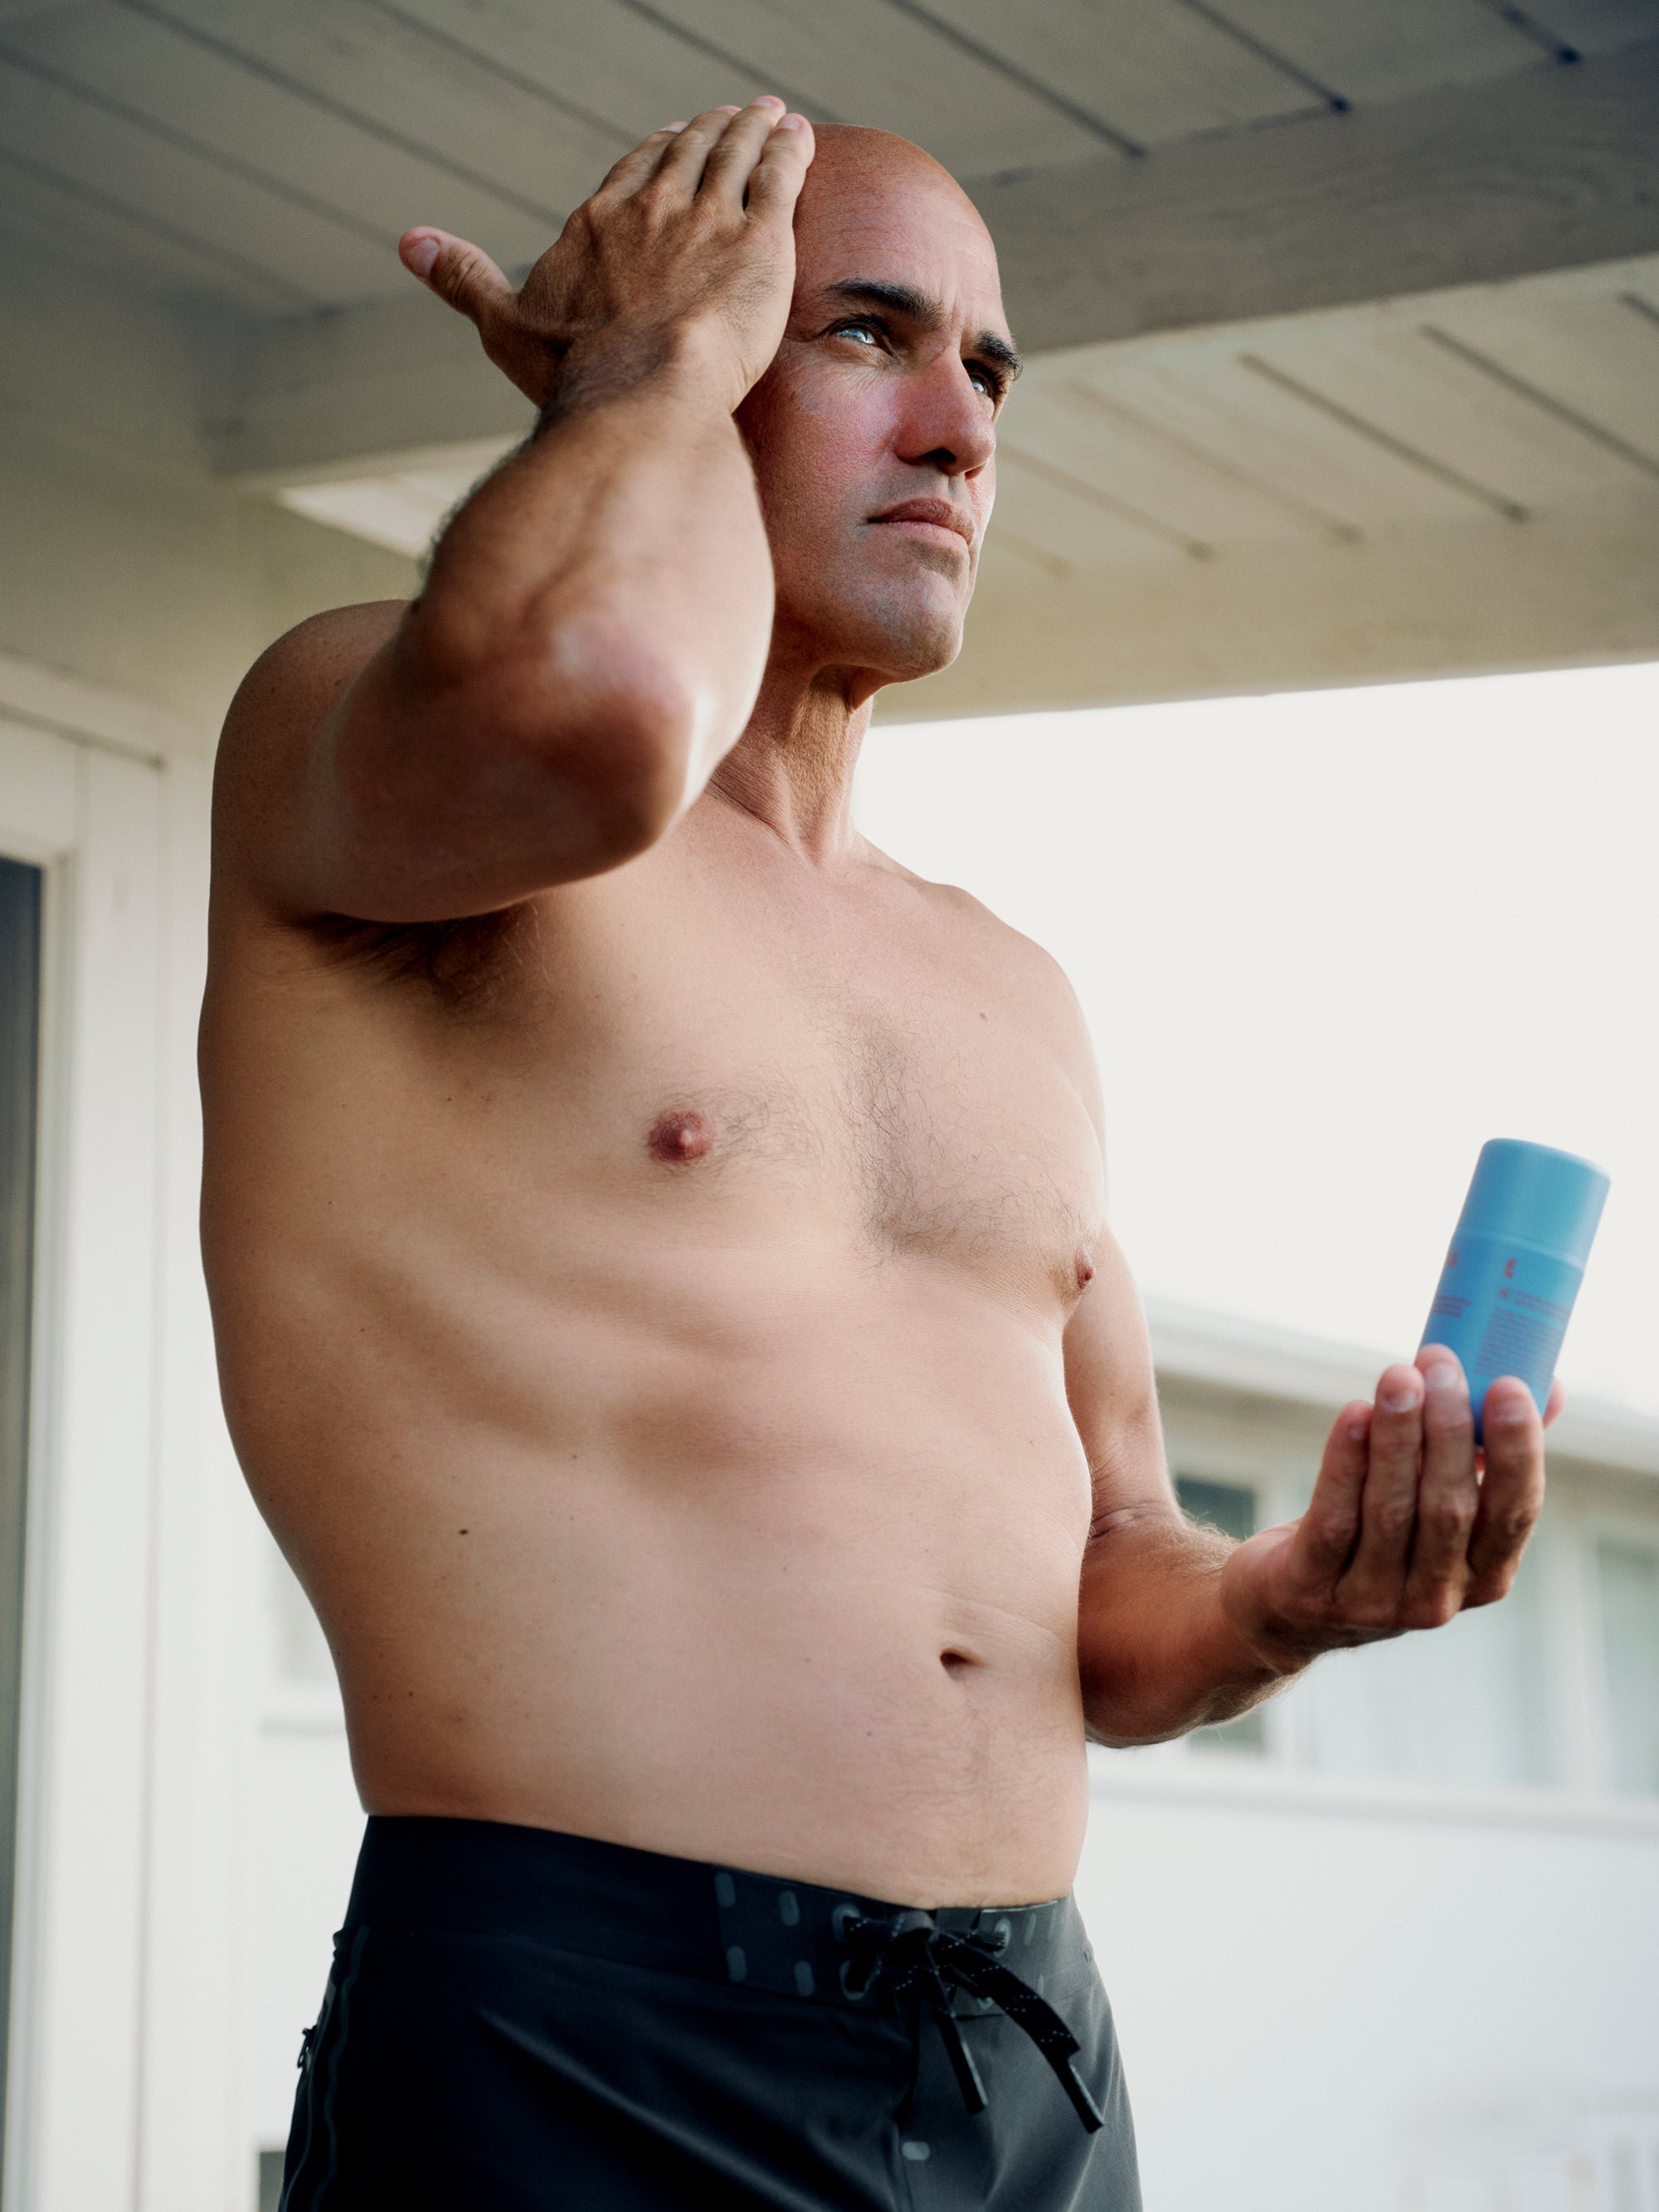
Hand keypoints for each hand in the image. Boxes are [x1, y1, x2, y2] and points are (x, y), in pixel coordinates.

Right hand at [398, 99, 813, 415]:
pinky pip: (780, 178)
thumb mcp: (505, 326)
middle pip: (688, 154)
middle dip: (712, 131)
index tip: (673, 139)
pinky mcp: (761, 240)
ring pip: (736, 155)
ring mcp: (710, 219)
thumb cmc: (574, 374)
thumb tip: (410, 242)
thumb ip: (464, 279)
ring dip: (755, 129)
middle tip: (734, 118)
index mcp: (598, 224)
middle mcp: (654, 209)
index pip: (633, 172)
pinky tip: (802, 137)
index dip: (657, 152)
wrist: (639, 393)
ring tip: (772, 116)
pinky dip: (791, 150)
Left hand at [1217, 1347, 1560, 1672]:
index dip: (1517, 1451)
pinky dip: (1345, 1462)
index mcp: (1485, 1575)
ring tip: (1398, 1376)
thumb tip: (1540, 1383)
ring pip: (1391, 1509)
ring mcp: (1373, 1601)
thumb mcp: (1439, 1505)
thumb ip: (1488, 1451)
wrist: (1289, 1606)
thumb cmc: (1380, 1533)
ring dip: (1396, 1435)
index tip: (1508, 1386)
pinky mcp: (1313, 1589)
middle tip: (1440, 1366)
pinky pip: (1334, 1519)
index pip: (1514, 1513)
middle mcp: (1437, 1598)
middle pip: (1449, 1508)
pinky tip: (1353, 1414)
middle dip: (1448, 1429)